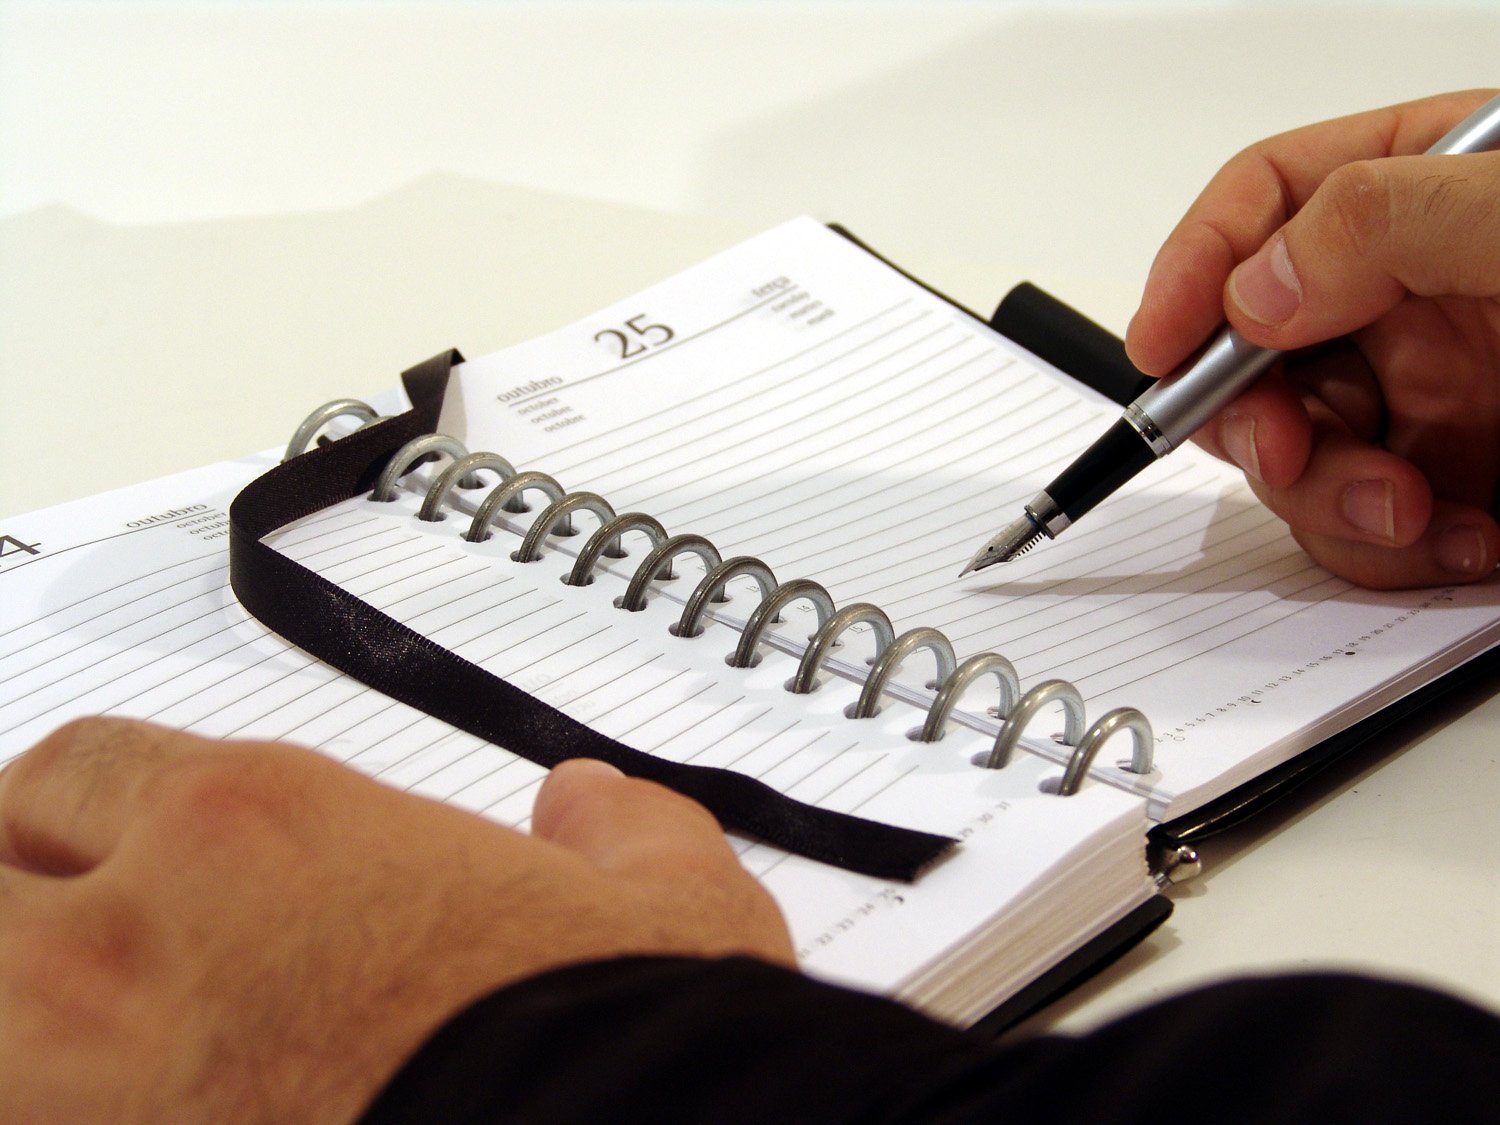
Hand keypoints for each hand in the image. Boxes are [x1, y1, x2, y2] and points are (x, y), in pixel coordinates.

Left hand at [0, 718, 791, 1120]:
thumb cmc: (617, 1049)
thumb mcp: (668, 907)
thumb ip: (628, 834)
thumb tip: (597, 805)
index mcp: (257, 832)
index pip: (80, 771)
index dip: (80, 806)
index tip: (100, 842)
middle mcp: (142, 950)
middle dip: (4, 890)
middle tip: (48, 924)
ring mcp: (98, 1095)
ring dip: (18, 1018)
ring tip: (71, 1042)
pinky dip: (59, 1112)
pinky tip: (116, 1114)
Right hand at [1126, 89, 1499, 588]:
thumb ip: (1385, 223)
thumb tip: (1256, 291)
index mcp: (1423, 190)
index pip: (1265, 200)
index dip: (1194, 269)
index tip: (1159, 345)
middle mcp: (1409, 292)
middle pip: (1251, 347)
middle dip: (1251, 416)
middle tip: (1282, 449)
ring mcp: (1426, 391)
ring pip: (1292, 453)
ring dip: (1329, 499)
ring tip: (1412, 511)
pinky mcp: (1447, 479)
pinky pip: (1356, 526)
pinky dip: (1388, 552)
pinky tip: (1465, 541)